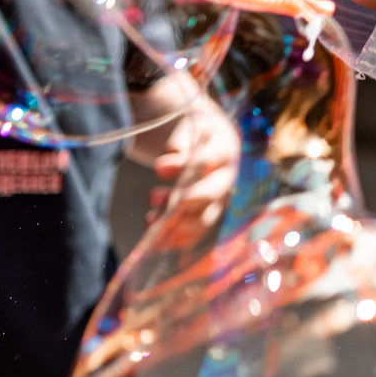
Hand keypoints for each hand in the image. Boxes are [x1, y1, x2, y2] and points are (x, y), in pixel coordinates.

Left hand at [142, 92, 239, 230]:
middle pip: (213, 193)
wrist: (213, 144)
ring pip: (206, 217)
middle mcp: (226, 178)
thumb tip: (164, 168)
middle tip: (154, 198)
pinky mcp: (209, 214)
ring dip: (178, 223)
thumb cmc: (196, 138)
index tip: (159, 168)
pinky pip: (199, 232)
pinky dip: (180, 240)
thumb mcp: (188, 135)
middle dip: (185, 200)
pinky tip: (160, 242)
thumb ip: (177, 150)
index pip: (209, 159)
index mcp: (223, 151)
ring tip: (150, 218)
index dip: (184, 165)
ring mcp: (219, 199)